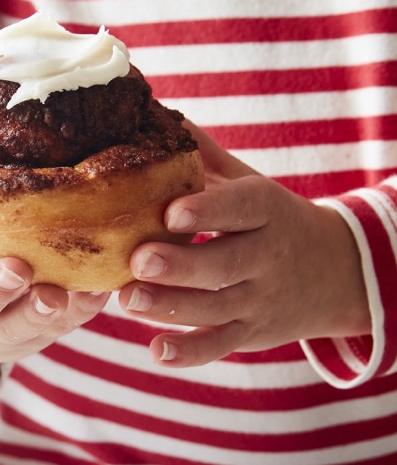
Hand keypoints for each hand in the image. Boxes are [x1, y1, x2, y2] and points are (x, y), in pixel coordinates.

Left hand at [117, 125, 368, 366]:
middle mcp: (266, 256)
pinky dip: (190, 352)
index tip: (170, 212)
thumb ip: (202, 154)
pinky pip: (221, 346)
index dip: (208, 210)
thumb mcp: (247, 182)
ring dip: (171, 307)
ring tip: (128, 300)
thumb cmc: (269, 218)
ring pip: (216, 307)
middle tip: (139, 261)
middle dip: (181, 265)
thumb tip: (154, 112)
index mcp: (265, 210)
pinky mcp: (250, 333)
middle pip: (225, 264)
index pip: (240, 208)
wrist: (336, 272)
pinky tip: (156, 350)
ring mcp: (259, 299)